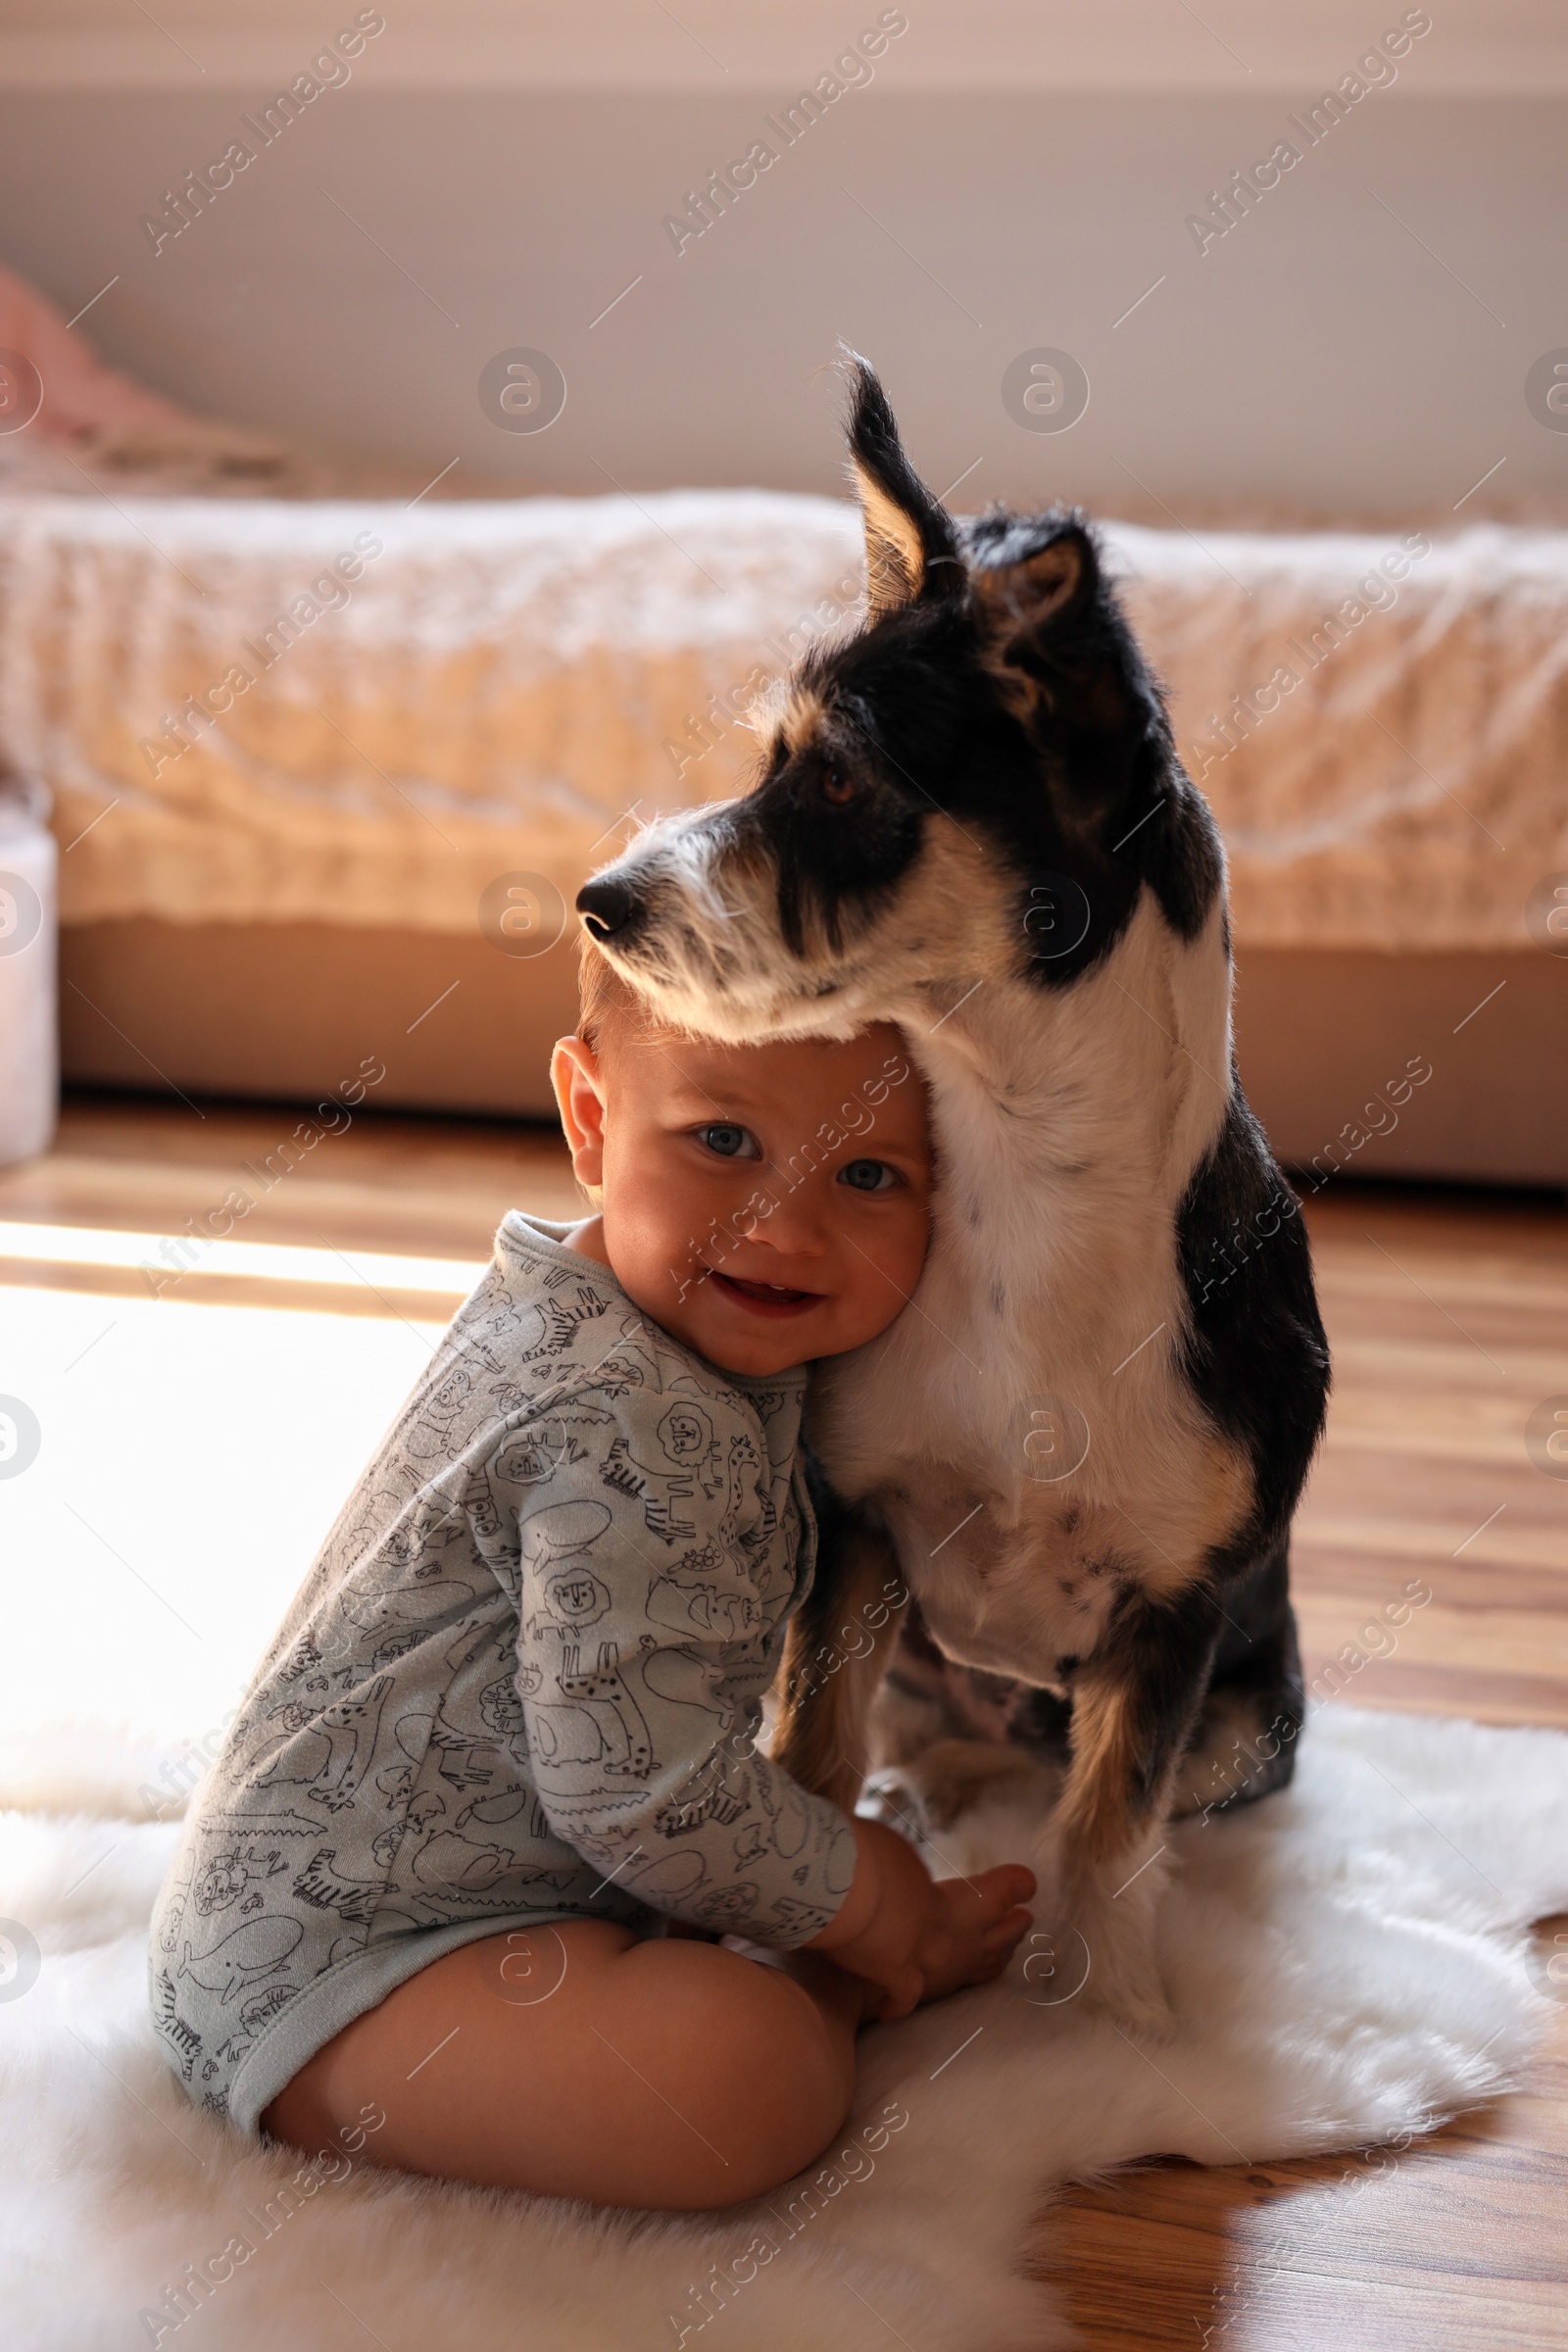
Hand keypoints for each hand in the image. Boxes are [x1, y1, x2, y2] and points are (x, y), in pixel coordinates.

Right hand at [809, 1819, 1034, 2020]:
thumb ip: (915, 1870)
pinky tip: (891, 2008)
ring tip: (1001, 1955)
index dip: (1017, 1885)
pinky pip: (910, 1998)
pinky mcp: (909, 1988)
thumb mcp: (903, 1854)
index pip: (1005, 1890)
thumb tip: (902, 1878)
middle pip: (1003, 1936)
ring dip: (993, 1960)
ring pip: (981, 1969)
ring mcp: (942, 1971)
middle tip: (1025, 1920)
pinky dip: (901, 2001)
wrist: (864, 1925)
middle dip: (1016, 1927)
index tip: (1027, 1884)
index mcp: (970, 1902)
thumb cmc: (884, 1876)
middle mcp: (964, 1941)